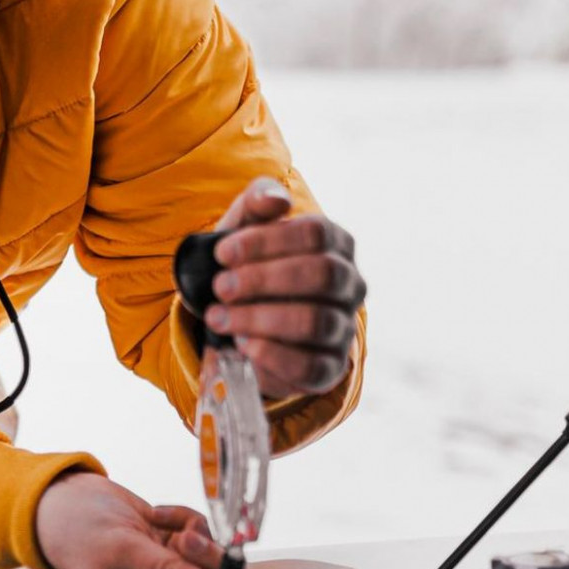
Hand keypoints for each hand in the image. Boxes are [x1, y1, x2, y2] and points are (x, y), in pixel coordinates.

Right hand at [34, 472, 255, 568]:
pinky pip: (205, 535)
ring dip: (200, 536)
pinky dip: (188, 519)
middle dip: (215, 563)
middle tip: (188, 539)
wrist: (64, 505)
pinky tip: (157, 515)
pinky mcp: (177, 548)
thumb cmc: (79, 535)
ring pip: (217, 562)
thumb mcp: (119, 552)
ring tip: (161, 521)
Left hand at [206, 177, 364, 398]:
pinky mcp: (328, 368)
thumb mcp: (243, 228)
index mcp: (335, 244)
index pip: (315, 233)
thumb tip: (276, 200)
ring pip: (315, 320)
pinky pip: (310, 366)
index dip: (266, 241)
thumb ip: (257, 204)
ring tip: (219, 318)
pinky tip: (242, 345)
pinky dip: (271, 355)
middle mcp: (349, 284)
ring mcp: (342, 327)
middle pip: (322, 274)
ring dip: (259, 319)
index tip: (222, 253)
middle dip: (263, 279)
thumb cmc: (247, 264)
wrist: (240, 316)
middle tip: (220, 287)